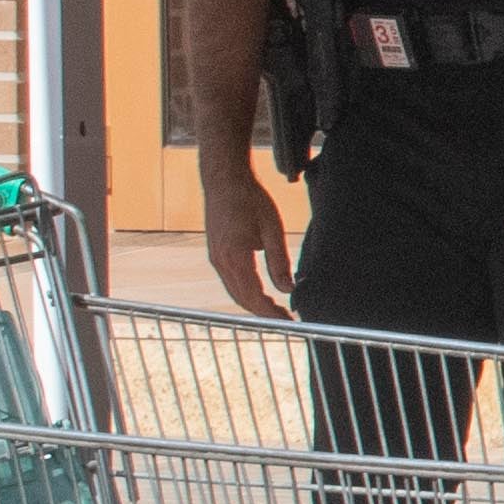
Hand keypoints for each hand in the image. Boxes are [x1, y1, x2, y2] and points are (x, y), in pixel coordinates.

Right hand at [195, 150, 288, 317]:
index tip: (288, 321)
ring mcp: (215, 258)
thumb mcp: (272, 229)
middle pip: (242, 298)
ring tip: (276, 312)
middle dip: (263, 313)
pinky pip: (230, 281)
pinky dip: (245, 292)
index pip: (253, 295)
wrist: (225, 181)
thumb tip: (288, 289)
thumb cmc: (250, 200)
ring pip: (234, 291)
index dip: (270, 312)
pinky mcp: (216, 254)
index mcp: (235, 256)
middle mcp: (220, 261)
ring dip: (254, 305)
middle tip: (286, 321)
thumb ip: (279, 261)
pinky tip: (260, 294)